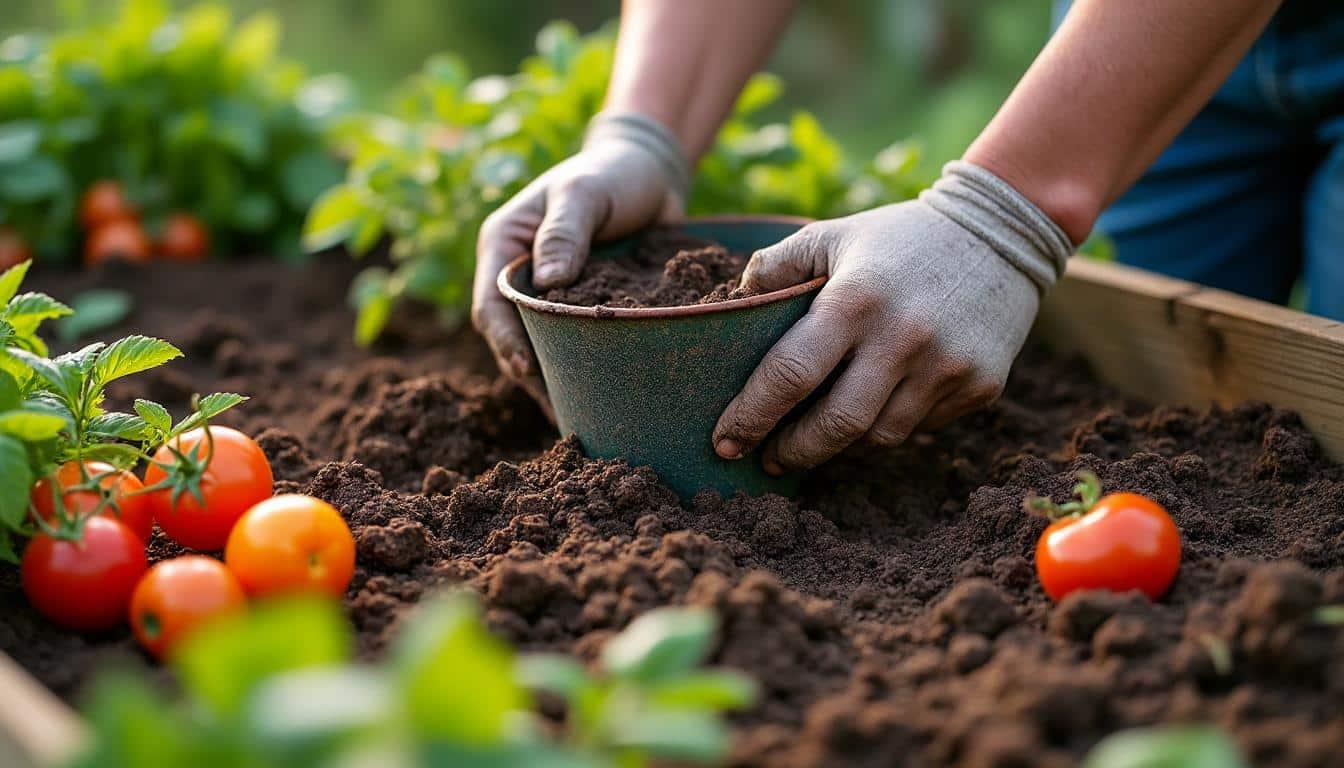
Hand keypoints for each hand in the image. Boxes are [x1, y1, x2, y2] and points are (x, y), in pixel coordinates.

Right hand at [472, 112, 689, 416]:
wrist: (651, 171)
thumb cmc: (613, 173)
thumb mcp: (586, 192)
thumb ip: (566, 230)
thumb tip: (548, 282)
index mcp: (505, 244)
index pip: (492, 304)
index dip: (506, 341)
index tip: (528, 371)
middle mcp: (521, 274)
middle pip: (512, 335)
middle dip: (531, 373)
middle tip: (560, 411)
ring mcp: (551, 295)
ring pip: (543, 346)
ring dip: (557, 378)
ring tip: (580, 417)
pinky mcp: (583, 307)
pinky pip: (576, 344)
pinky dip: (585, 369)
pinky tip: (603, 398)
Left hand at [712, 161, 1072, 473]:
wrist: (1002, 233)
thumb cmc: (899, 239)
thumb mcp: (833, 236)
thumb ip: (777, 266)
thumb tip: (733, 304)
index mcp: (856, 299)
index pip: (791, 374)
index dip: (751, 416)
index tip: (725, 442)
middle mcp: (904, 338)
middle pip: (835, 425)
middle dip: (791, 451)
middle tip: (766, 458)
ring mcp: (947, 367)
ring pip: (878, 437)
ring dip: (839, 444)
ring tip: (815, 436)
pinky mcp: (981, 387)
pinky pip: (919, 427)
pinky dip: (888, 424)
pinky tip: (875, 406)